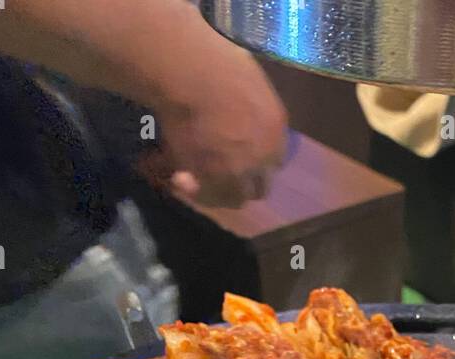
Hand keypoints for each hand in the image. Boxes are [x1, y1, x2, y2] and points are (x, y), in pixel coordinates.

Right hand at [152, 43, 287, 207]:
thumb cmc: (218, 63)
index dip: (257, 161)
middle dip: (243, 183)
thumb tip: (241, 111)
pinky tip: (178, 178)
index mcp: (275, 131)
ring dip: (218, 192)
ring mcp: (235, 172)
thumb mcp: (250, 81)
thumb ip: (253, 106)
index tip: (241, 157)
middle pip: (258, 187)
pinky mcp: (207, 179)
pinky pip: (202, 195)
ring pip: (232, 198)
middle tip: (222, 175)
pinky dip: (192, 190)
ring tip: (199, 182)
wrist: (190, 76)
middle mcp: (261, 158)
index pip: (274, 161)